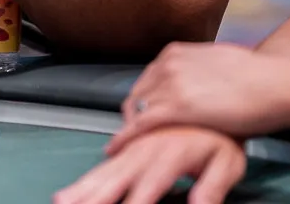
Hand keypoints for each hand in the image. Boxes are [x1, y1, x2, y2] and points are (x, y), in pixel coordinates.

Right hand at [54, 127, 246, 203]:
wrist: (219, 96)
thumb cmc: (225, 134)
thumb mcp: (227, 163)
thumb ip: (211, 187)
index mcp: (170, 155)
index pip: (145, 190)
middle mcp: (147, 147)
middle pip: (114, 177)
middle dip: (92, 195)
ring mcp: (137, 143)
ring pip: (105, 169)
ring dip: (83, 186)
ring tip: (62, 199)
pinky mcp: (133, 140)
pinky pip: (109, 160)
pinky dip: (92, 176)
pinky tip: (77, 189)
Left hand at [109, 43, 289, 152]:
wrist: (276, 84)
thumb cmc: (257, 78)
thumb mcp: (216, 64)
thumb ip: (197, 71)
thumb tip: (197, 83)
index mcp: (175, 53)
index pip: (146, 81)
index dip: (142, 102)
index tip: (140, 117)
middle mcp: (166, 64)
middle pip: (137, 95)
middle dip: (133, 117)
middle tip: (132, 137)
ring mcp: (169, 84)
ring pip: (136, 110)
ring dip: (129, 129)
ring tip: (125, 147)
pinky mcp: (175, 107)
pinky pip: (140, 125)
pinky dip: (125, 138)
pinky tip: (118, 149)